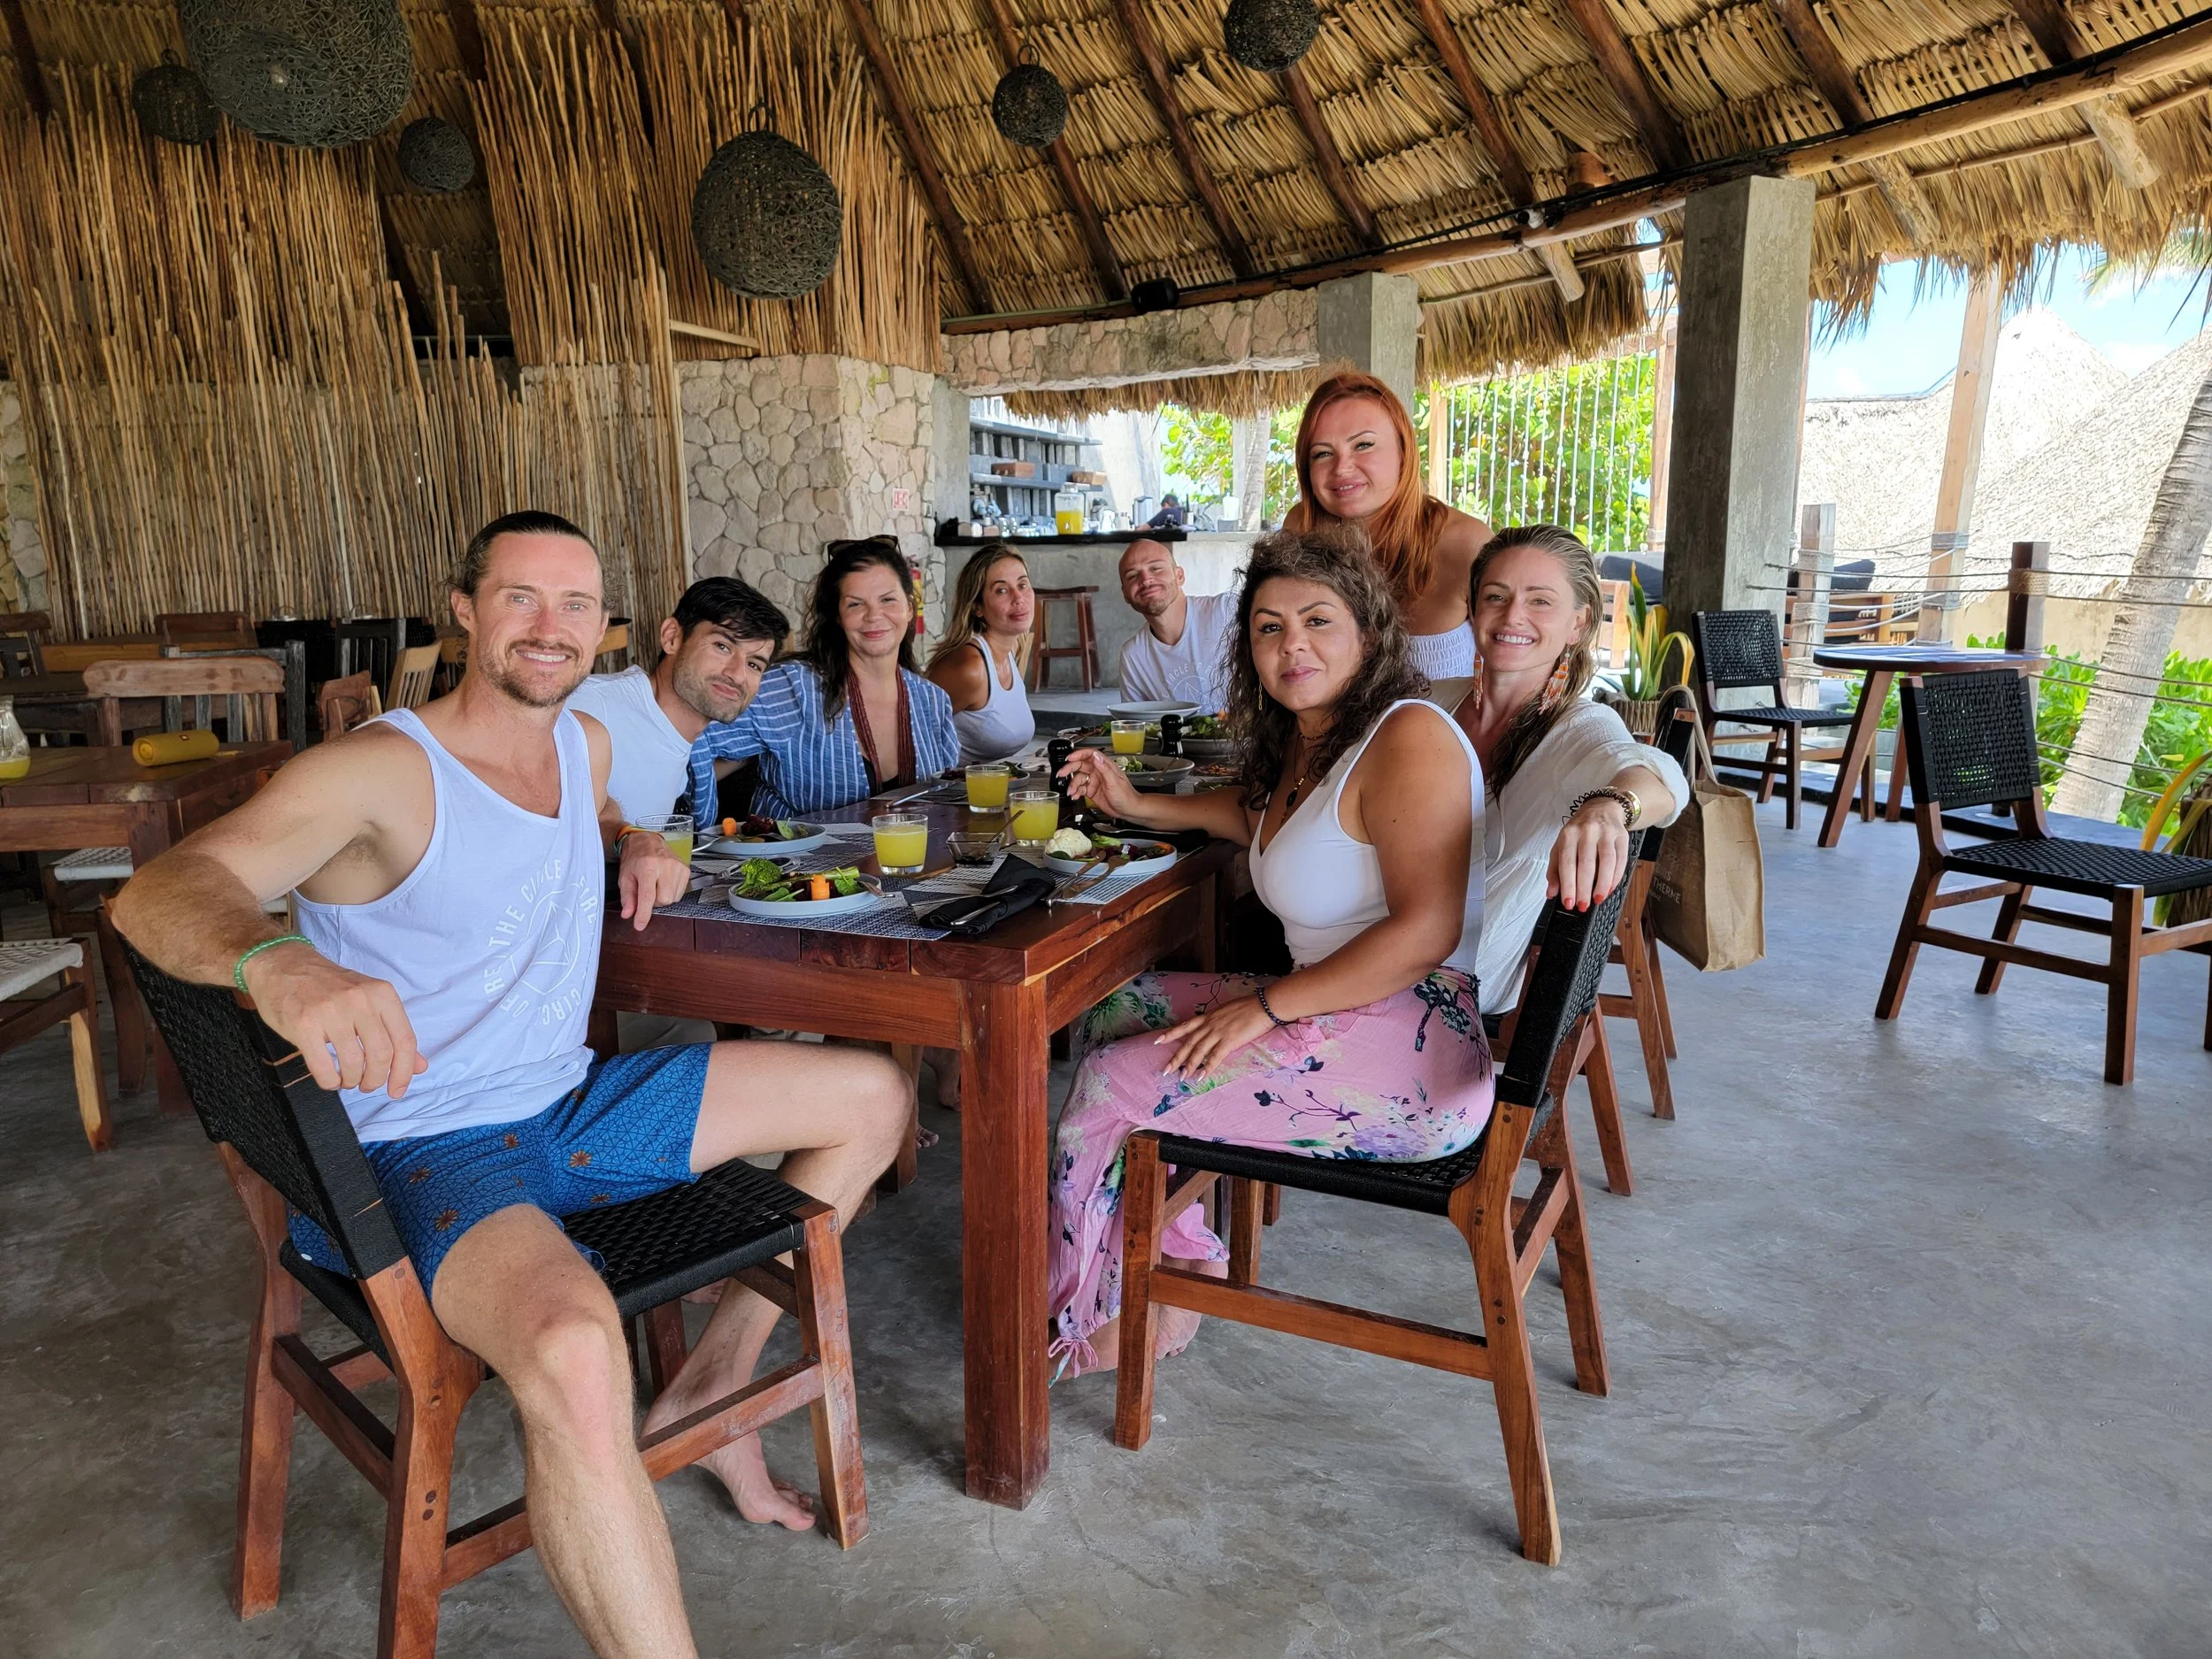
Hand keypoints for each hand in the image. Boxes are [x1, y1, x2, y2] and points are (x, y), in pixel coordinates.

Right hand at [241, 941, 426, 1097]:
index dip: (404, 1072)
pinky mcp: (304, 1025)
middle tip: (367, 1084)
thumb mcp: (369, 1000)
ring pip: (353, 1064)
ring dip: (351, 1081)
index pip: (405, 1041)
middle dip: (376, 1080)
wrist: (283, 964)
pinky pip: (324, 1068)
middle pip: (381, 1056)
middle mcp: (360, 1000)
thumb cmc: (329, 986)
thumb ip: (394, 1032)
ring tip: (346, 1079)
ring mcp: (331, 1011)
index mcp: (382, 994)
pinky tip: (329, 1079)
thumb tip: (420, 1066)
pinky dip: (330, 1082)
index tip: (397, 1090)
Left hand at [619, 829, 690, 930]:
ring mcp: (677, 867)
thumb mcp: (625, 876)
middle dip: (654, 901)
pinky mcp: (685, 869)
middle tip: (647, 891)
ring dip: (662, 897)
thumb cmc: (635, 857)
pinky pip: (680, 893)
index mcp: (647, 865)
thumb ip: (627, 897)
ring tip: (656, 885)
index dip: (644, 913)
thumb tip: (628, 914)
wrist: (647, 840)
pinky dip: (671, 892)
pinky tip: (664, 883)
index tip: (640, 925)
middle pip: (663, 900)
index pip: (647, 895)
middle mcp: (665, 865)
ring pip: (672, 898)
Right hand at [1058, 748, 1141, 819]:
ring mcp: (1094, 781)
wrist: (1128, 810)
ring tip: (1071, 791)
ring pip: (1078, 778)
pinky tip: (1074, 795)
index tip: (1069, 758)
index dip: (1078, 754)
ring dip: (1072, 784)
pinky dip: (1075, 792)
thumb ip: (1104, 768)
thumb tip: (1095, 757)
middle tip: (1061, 773)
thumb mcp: (1114, 781)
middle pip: (1080, 765)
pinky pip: (1079, 789)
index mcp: (1105, 766)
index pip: (1090, 755)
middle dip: (1069, 769)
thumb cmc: (1126, 795)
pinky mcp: (1091, 791)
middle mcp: (1098, 772)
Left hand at [1155, 993, 1277, 1079]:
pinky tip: (1201, 1077)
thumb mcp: (1226, 1010)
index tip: (1157, 1040)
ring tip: (1181, 1077)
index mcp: (1208, 1016)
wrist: (1263, 1005)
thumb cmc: (1249, 1006)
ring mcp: (1218, 1033)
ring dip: (1189, 1066)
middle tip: (1165, 1070)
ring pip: (1198, 1051)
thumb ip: (1217, 1019)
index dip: (1170, 1033)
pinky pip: (1215, 1057)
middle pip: (1188, 1043)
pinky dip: (1207, 1068)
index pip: (1185, 1026)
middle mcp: (1209, 1025)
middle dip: (1176, 1058)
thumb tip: (1212, 1027)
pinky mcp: (1229, 1041)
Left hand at [1548, 800, 1630, 910]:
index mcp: (1568, 834)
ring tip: (1597, 899)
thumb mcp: (1561, 845)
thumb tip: (1551, 893)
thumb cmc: (1579, 831)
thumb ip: (1554, 869)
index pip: (1567, 863)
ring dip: (1602, 885)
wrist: (1602, 809)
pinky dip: (1615, 877)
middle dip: (1584, 888)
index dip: (1568, 884)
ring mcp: (1606, 833)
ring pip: (1606, 862)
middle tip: (1582, 905)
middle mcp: (1587, 832)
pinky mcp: (1622, 837)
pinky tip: (1609, 889)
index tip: (1568, 902)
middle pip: (1586, 864)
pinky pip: (1621, 860)